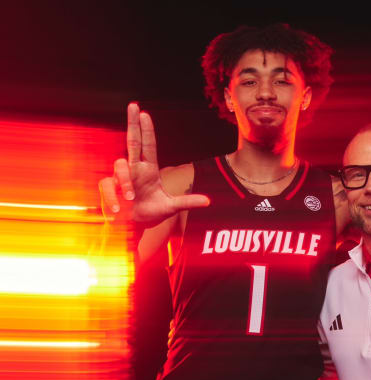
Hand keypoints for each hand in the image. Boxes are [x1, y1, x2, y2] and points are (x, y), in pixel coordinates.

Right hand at [98, 103, 208, 224]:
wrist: (134, 227)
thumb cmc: (152, 212)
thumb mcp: (171, 208)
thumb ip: (187, 202)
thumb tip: (208, 201)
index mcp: (149, 170)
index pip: (148, 146)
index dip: (147, 130)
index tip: (144, 113)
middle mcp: (134, 170)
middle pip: (132, 141)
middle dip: (132, 123)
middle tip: (133, 105)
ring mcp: (121, 178)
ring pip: (119, 166)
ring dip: (125, 182)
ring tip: (130, 198)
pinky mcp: (109, 189)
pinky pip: (106, 186)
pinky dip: (112, 197)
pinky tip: (118, 209)